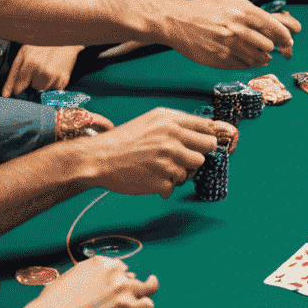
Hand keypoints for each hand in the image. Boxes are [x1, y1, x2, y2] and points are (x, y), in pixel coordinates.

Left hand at [2, 43, 84, 97]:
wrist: (65, 39)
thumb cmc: (42, 44)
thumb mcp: (24, 52)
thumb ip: (14, 72)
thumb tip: (5, 94)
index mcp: (30, 62)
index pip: (19, 85)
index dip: (18, 87)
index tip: (18, 89)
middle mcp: (41, 70)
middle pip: (33, 87)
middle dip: (34, 80)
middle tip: (39, 68)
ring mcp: (53, 75)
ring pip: (43, 89)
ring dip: (44, 82)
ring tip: (48, 69)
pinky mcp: (63, 79)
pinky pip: (54, 89)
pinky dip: (54, 84)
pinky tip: (55, 73)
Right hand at [35, 257, 158, 307]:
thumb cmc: (56, 299)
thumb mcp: (77, 273)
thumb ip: (99, 274)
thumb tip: (117, 277)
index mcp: (108, 266)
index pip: (125, 270)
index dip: (123, 278)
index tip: (120, 284)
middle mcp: (120, 282)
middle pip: (146, 285)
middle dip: (147, 287)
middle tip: (151, 285)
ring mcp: (124, 304)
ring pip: (148, 306)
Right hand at [74, 107, 234, 197]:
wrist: (98, 158)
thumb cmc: (126, 139)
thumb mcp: (153, 119)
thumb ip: (179, 123)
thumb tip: (209, 130)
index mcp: (171, 121)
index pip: (208, 128)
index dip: (207, 138)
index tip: (202, 144)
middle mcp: (172, 139)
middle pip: (207, 150)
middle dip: (196, 155)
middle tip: (179, 157)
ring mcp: (167, 162)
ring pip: (192, 171)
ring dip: (180, 172)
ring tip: (160, 168)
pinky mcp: (161, 182)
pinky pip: (174, 188)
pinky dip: (163, 186)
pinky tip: (148, 177)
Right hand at [164, 0, 300, 68]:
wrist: (178, 21)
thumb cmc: (207, 10)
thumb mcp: (233, 1)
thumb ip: (256, 12)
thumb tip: (282, 23)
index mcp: (243, 12)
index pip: (276, 29)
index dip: (286, 37)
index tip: (289, 40)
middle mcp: (238, 30)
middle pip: (269, 46)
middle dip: (272, 47)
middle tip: (270, 46)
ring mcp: (229, 47)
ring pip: (259, 59)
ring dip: (261, 57)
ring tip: (255, 51)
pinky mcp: (221, 60)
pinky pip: (244, 66)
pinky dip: (247, 62)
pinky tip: (242, 55)